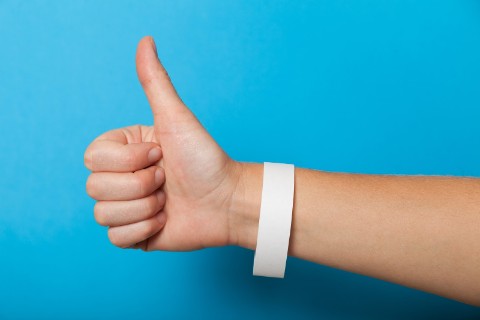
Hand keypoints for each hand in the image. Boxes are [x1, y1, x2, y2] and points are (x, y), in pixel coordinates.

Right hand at [85, 36, 254, 250]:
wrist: (228, 201)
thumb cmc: (205, 159)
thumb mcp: (176, 119)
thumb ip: (155, 83)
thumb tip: (146, 41)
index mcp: (122, 151)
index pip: (91, 158)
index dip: (128, 160)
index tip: (160, 155)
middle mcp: (120, 178)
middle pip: (95, 187)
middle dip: (140, 185)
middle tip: (167, 179)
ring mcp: (125, 207)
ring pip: (103, 214)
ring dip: (145, 208)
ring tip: (168, 200)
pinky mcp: (133, 234)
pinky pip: (116, 239)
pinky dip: (145, 230)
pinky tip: (166, 220)